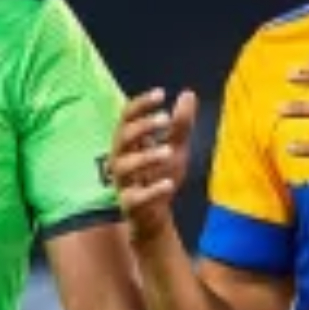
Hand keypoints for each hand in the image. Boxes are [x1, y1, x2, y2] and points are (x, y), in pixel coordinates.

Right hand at [111, 87, 198, 238]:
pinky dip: (152, 190)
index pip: (127, 116)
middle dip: (142, 126)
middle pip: (122, 137)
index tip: (161, 94)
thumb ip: (181, 124)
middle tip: (165, 119)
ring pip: (125, 166)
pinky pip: (135, 197)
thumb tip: (188, 93)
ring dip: (146, 156)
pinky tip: (169, 184)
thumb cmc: (160, 175)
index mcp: (129, 141)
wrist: (154, 215)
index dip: (141, 104)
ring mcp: (123, 182)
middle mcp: (121, 158)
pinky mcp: (129, 204)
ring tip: (169, 151)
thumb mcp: (176, 147)